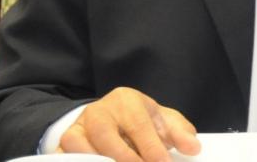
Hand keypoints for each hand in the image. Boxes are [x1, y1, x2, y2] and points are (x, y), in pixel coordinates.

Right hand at [56, 86, 200, 160]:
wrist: (107, 118)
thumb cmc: (137, 121)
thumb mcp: (160, 120)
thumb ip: (178, 132)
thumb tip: (193, 147)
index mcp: (126, 100)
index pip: (138, 125)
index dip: (152, 148)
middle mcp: (99, 112)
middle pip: (106, 136)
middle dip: (125, 159)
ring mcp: (78, 129)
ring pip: (80, 147)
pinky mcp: (63, 146)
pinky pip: (64, 157)